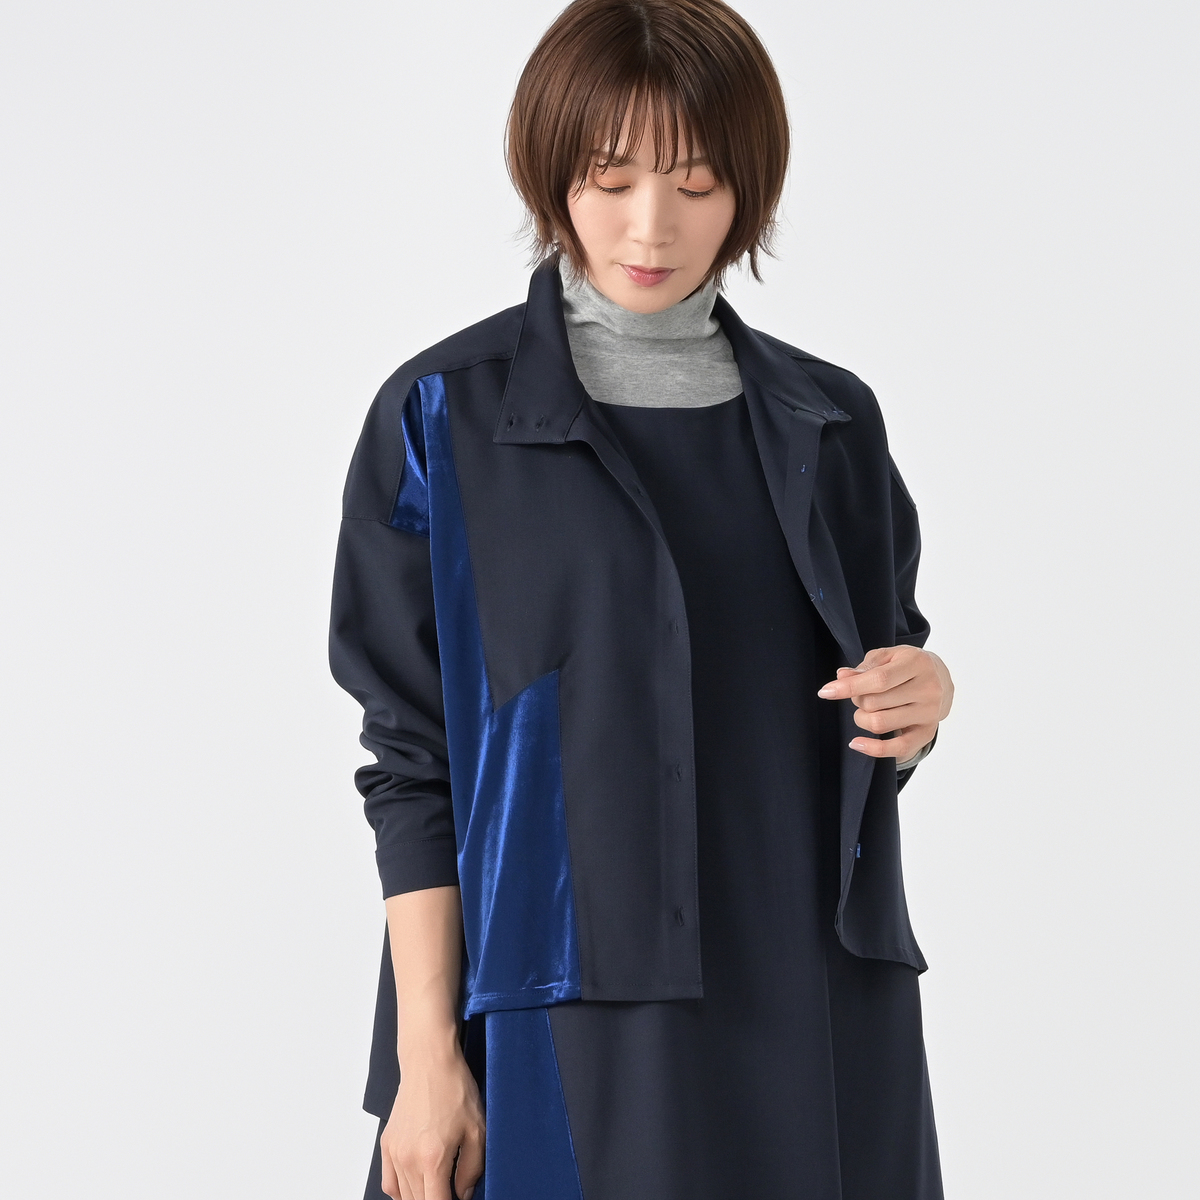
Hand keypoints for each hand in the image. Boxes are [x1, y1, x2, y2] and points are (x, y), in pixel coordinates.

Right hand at [380, 1044, 484, 1199]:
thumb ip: (472, 1169)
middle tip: (452, 1189)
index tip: (458, 1199)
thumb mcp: (477, 1130)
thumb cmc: (454, 1089)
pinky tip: (417, 1184)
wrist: (429, 1062)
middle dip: (437, 1199)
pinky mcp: (387, 1144)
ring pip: (404, 1196)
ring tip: (439, 1185)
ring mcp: (394, 1152)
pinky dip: (401, 1191)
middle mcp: (408, 1159)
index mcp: (432, 1158)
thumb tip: (463, 1193)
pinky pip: (389, 1183)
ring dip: (421, 1196)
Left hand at [817, 645, 952, 763]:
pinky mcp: (927, 733)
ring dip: (861, 718)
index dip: (849, 687)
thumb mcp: (888, 656)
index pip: (878, 680)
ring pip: (880, 724)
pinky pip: (897, 748)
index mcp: (918, 663)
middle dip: (857, 700)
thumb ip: (865, 666)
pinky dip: (873, 749)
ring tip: (866, 710)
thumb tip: (842, 677)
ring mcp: (929, 713)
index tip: (825, 692)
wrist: (941, 679)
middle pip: (875, 703)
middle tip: (861, 695)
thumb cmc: (907, 665)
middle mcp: (928, 689)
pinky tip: (856, 743)